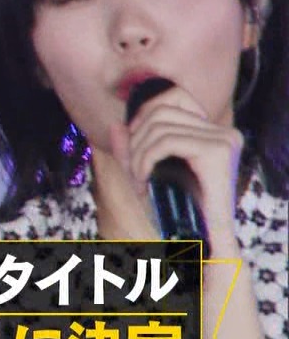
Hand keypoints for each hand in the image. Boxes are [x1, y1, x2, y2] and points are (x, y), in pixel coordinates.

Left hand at [111, 85, 243, 255]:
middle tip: (133, 172)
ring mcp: (222, 139)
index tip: (134, 146)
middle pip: (161, 111)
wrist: (203, 243)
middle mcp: (223, 131)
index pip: (174, 96)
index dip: (144, 115)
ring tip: (137, 181)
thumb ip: (132, 150)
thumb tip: (116, 125)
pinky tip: (142, 181)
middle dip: (136, 140)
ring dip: (137, 155)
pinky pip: (165, 142)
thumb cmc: (176, 211)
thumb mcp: (149, 174)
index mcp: (213, 132)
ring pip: (159, 126)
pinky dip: (144, 160)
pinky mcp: (216, 151)